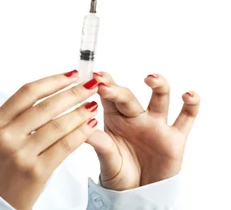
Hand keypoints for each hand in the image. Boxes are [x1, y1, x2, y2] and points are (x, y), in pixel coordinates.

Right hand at [0, 70, 99, 209]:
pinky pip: (64, 147)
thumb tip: (45, 95)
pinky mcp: (36, 172)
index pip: (27, 93)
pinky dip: (80, 133)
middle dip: (72, 93)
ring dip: (79, 112)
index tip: (71, 75)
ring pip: (57, 125)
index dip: (52, 81)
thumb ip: (13, 117)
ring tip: (92, 105)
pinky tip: (89, 126)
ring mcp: (20, 154)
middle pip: (45, 106)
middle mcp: (5, 136)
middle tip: (90, 85)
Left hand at [86, 71, 199, 190]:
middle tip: (105, 84)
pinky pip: (186, 118)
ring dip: (158, 86)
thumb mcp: (106, 159)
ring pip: (160, 99)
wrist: (137, 195)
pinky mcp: (175, 138)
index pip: (108, 98)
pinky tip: (189, 95)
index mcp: (114, 119)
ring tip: (151, 79)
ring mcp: (156, 125)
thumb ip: (98, 142)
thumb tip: (83, 127)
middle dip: (117, 90)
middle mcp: (135, 117)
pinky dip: (191, 106)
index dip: (103, 86)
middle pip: (128, 98)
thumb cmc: (118, 173)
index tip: (95, 77)